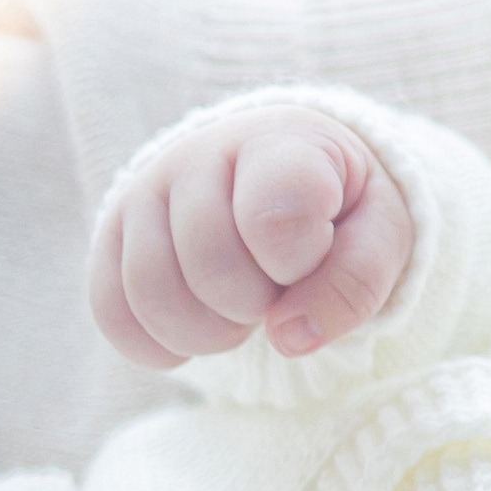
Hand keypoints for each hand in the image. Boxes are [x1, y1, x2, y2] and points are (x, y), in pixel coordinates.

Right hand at [89, 100, 414, 367]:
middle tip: (277, 294)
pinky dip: (156, 347)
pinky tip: (196, 338)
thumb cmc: (340, 207)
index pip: (274, 216)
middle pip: (209, 264)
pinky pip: (110, 311)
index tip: (313, 256)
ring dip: (207, 335)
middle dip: (255, 306)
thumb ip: (357, 281)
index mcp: (278, 143)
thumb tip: (290, 338)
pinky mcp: (109, 232)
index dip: (299, 263)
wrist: (282, 178)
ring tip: (239, 317)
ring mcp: (145, 191)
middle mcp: (198, 154)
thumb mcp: (380, 233)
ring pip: (151, 292)